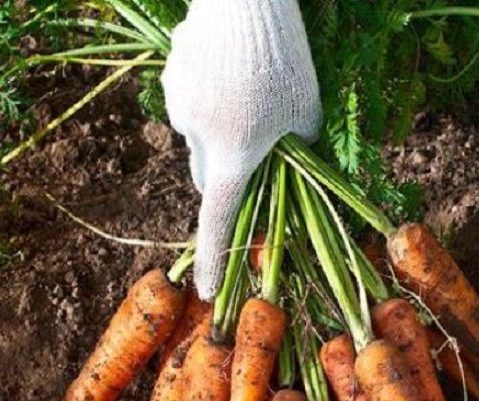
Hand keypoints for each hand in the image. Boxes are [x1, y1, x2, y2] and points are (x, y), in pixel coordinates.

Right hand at [161, 0, 320, 298]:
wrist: (246, 2)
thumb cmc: (287, 62)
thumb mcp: (307, 114)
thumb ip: (296, 149)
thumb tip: (287, 163)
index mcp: (233, 156)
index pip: (219, 221)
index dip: (215, 259)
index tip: (206, 293)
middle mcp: (197, 137)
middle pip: (209, 175)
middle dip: (230, 174)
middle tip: (260, 151)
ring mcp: (179, 104)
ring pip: (200, 132)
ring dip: (223, 126)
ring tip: (253, 88)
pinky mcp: (171, 74)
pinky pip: (192, 96)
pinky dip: (211, 93)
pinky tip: (233, 65)